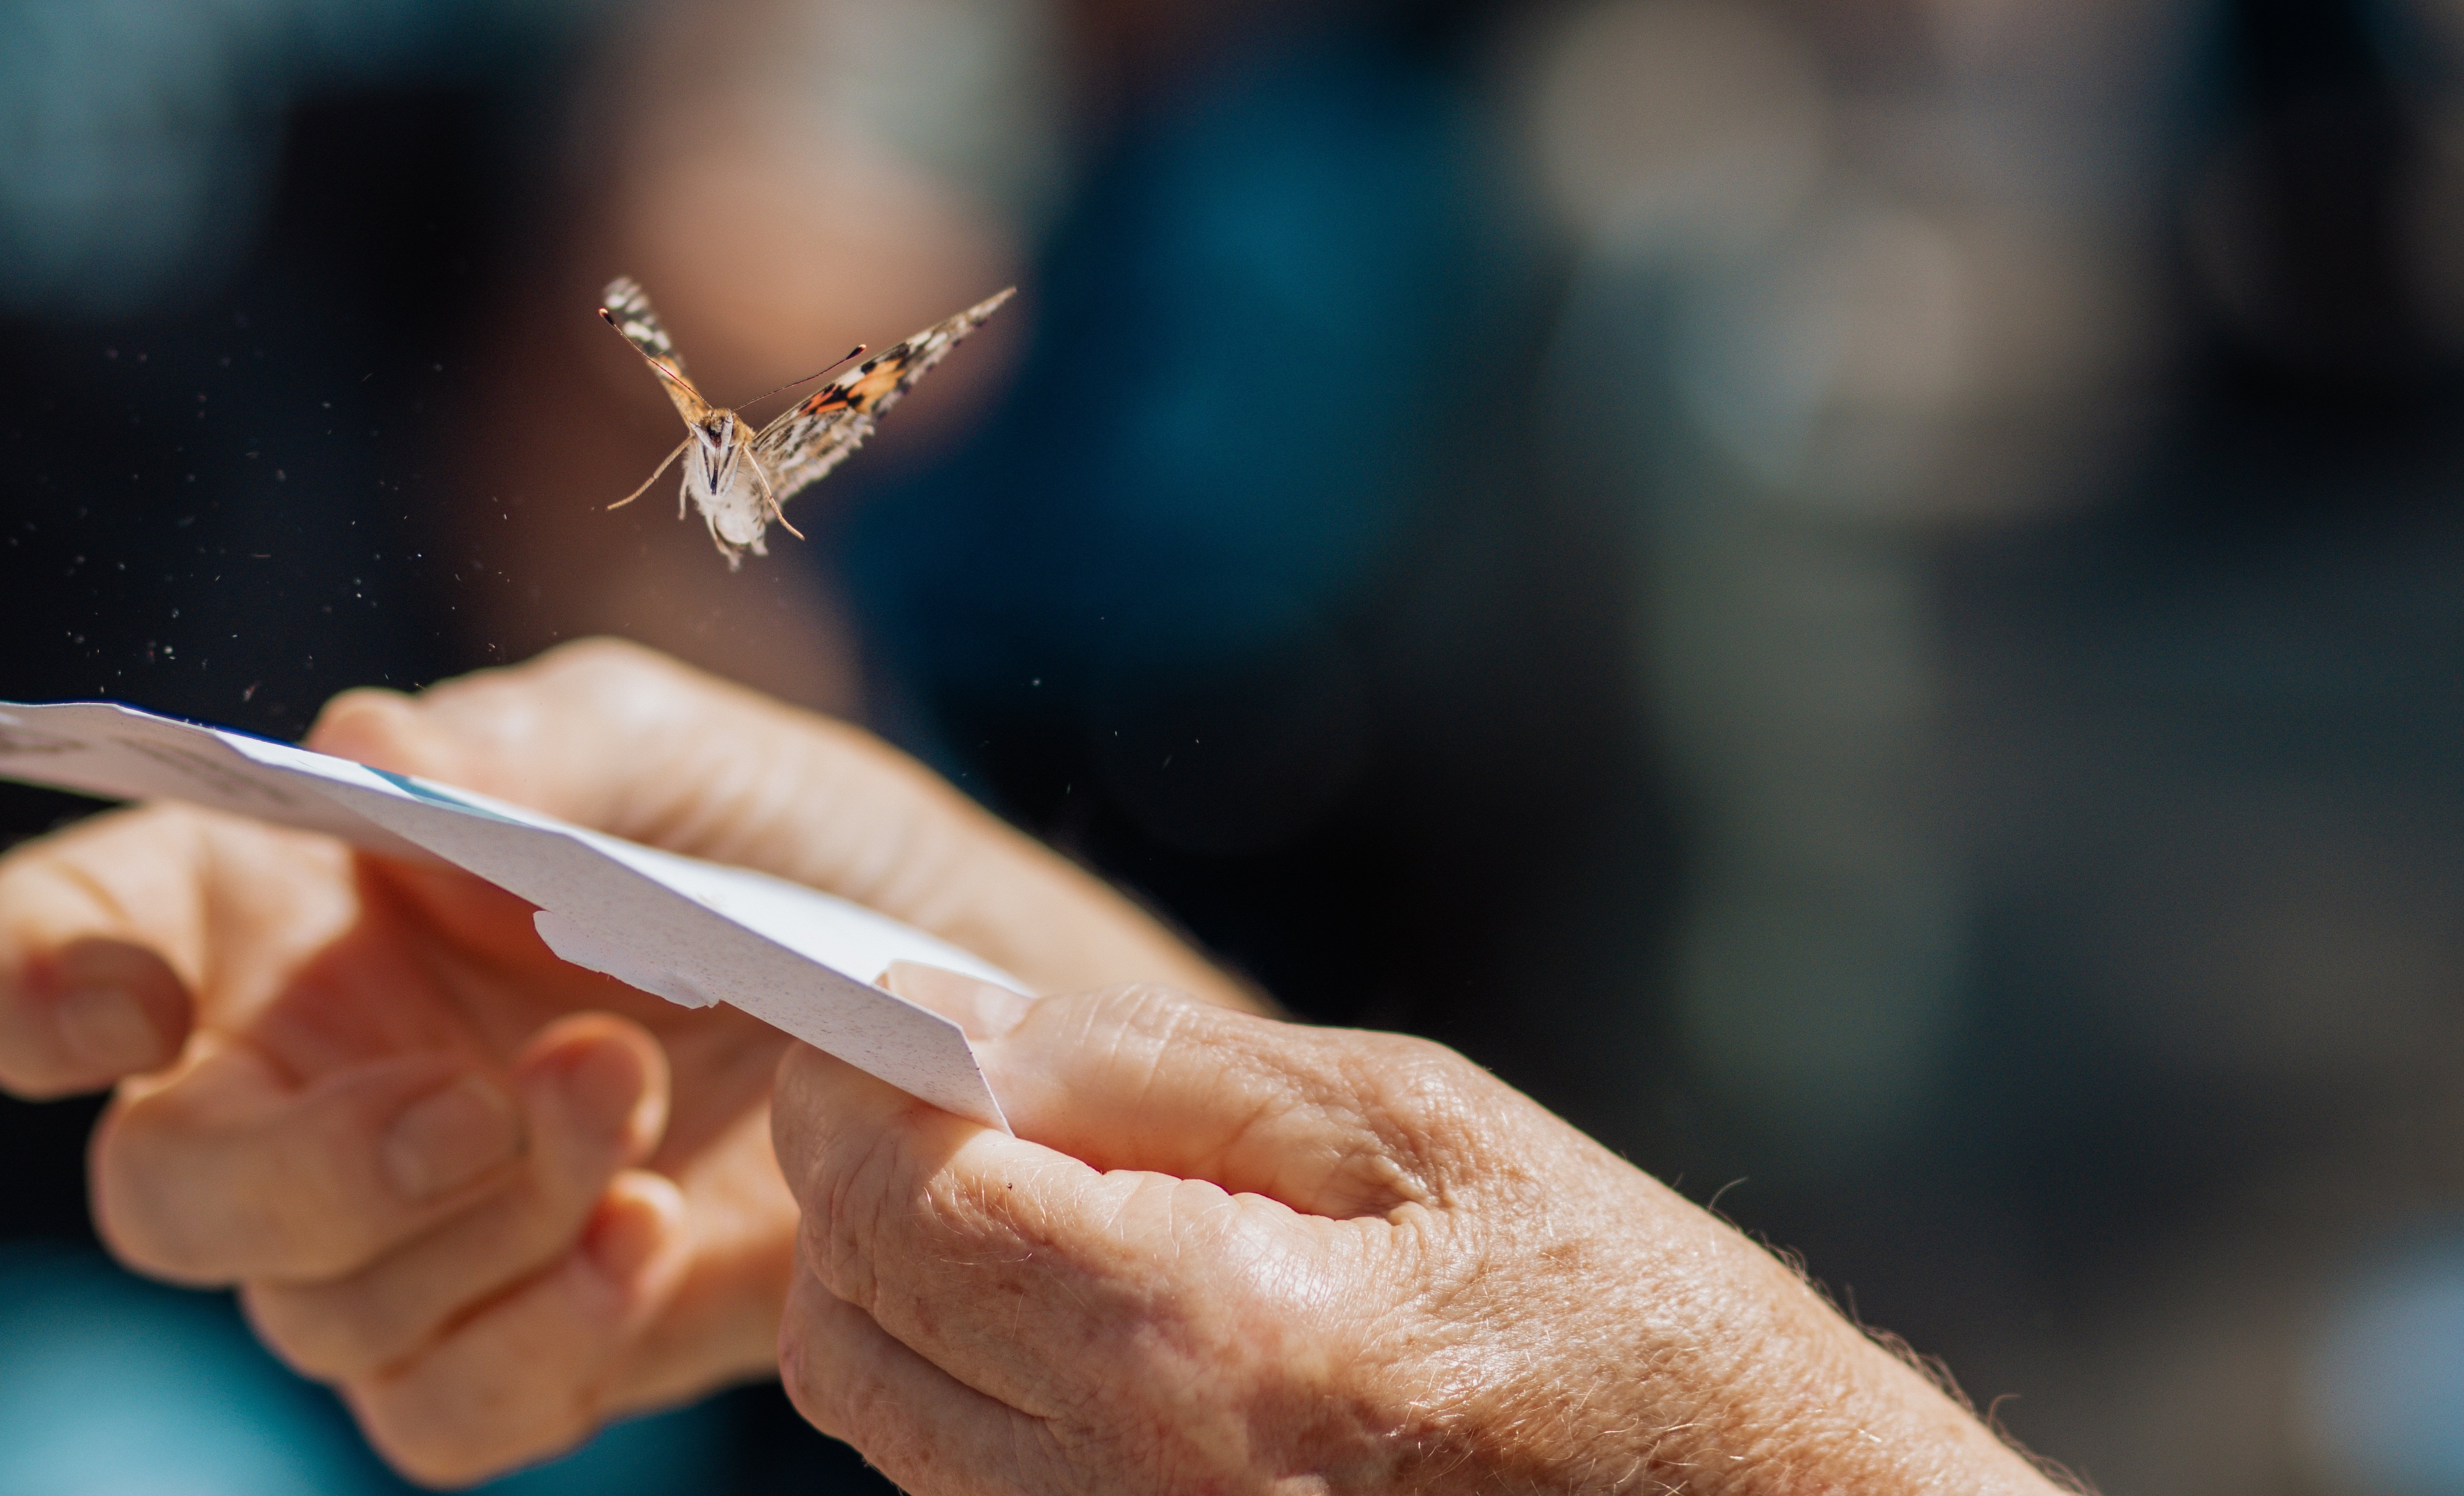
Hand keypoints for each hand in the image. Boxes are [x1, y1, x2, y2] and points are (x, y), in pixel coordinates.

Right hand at [0, 638, 1243, 1485]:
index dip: (25, 982)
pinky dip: (531, 1336)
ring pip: (306, 1309)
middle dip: (302, 1164)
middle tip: (489, 1093)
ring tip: (632, 1092)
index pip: (53, 946)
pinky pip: (433, 1409)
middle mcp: (309, 1073)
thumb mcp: (684, 748)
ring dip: (471, 1218)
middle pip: (156, 1188)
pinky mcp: (523, 1335)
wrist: (972, 1011)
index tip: (129, 1005)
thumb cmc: (796, 847)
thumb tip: (374, 753)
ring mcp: (408, 1225)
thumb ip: (533, 748)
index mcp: (288, 902)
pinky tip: (647, 1234)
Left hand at [772, 980, 2068, 1495]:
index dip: (850, 1087)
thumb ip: (1158, 1065)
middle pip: (849, 1327)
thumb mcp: (1412, 1124)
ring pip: (884, 1419)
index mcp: (1199, 1348)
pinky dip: (969, 1376)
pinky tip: (1087, 1299)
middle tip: (950, 1090)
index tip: (875, 1014)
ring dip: (906, 1283)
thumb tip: (951, 1016)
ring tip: (1042, 1188)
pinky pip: (966, 1489)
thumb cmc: (1614, 1315)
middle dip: (854, 1186)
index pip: (896, 1203)